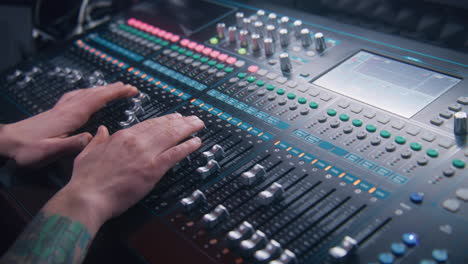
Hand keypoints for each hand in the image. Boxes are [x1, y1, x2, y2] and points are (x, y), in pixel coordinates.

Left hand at [0, 82, 137, 166]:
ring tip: (115, 88)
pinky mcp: (56, 111)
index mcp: (70, 115)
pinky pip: (77, 96)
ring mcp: (61, 108)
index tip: (131, 89)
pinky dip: (88, 92)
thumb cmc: (27, 149)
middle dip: (114, 89)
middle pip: (94, 93)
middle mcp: (67, 108)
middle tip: (130, 87)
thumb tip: (92, 137)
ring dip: (103, 89)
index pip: (98, 99)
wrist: (7, 142)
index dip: (116, 93)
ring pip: (86, 93)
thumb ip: (71, 144)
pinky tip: (88, 94)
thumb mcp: (49, 151)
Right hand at [44, 113, 203, 233]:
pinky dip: (187, 147)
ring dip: (188, 129)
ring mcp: (146, 154)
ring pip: (172, 136)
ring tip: (198, 125)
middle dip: (181, 122)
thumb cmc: (85, 179)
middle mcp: (136, 141)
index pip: (148, 124)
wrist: (87, 196)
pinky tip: (196, 142)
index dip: (164, 120)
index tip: (174, 117)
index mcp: (122, 136)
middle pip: (164, 127)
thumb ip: (97, 140)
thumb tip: (101, 130)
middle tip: (193, 118)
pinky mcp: (153, 169)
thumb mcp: (88, 153)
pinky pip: (175, 154)